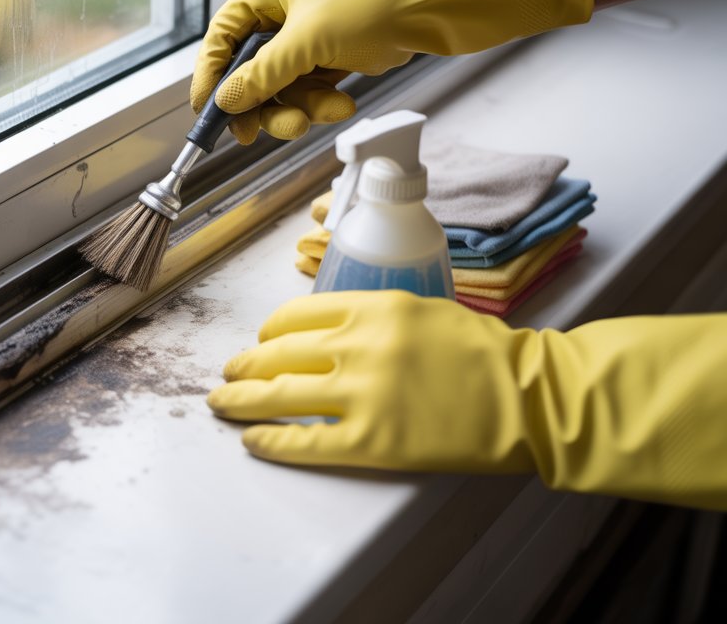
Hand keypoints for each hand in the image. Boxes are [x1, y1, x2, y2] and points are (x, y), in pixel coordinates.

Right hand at [192, 0, 591, 144]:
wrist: (428, 10)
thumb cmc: (369, 7)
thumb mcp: (307, 42)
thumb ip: (262, 74)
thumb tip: (225, 100)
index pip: (221, 38)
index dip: (210, 76)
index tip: (206, 111)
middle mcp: (279, 16)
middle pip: (247, 73)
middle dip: (261, 105)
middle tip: (264, 133)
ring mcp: (303, 40)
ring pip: (278, 91)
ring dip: (294, 111)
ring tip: (314, 118)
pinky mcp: (326, 61)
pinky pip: (306, 94)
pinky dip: (318, 106)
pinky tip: (340, 105)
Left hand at [209, 290, 726, 508]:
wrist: (526, 397)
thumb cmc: (480, 352)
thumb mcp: (421, 309)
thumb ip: (369, 316)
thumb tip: (319, 333)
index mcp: (374, 307)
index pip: (297, 315)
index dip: (269, 331)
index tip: (261, 340)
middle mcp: (361, 346)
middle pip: (279, 354)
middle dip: (245, 364)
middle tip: (229, 372)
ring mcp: (364, 395)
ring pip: (280, 395)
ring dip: (242, 400)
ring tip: (223, 403)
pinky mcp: (372, 442)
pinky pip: (304, 443)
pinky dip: (271, 442)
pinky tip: (252, 441)